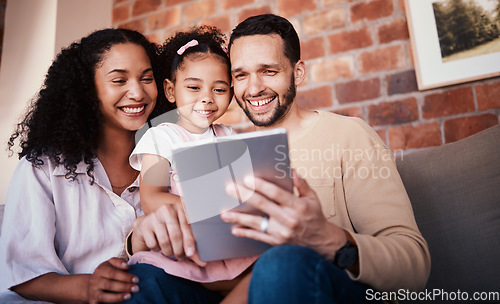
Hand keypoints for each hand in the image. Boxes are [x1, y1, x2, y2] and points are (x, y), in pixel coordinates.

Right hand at [87, 258, 138, 303]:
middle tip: (136, 289)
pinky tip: (121, 303)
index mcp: (100, 270)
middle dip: (124, 287)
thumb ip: (119, 262)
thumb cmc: (106, 273)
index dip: (125, 276)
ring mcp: (93, 293)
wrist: (91, 285)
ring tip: (129, 296)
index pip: (112, 273)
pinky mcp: (93, 302)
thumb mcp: (110, 264)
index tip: (136, 279)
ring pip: (104, 296)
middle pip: (109, 285)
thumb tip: (126, 266)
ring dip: (117, 297)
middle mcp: (94, 281)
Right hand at [131, 203, 206, 265]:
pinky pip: (153, 244)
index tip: (191, 253)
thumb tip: (203, 262)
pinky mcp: (145, 224)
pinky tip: (157, 245)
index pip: (187, 226)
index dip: (190, 241)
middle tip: (181, 257)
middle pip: (176, 235)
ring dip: (168, 252)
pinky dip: (156, 249)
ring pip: (164, 241)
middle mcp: (168, 208)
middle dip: (179, 250)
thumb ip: (192, 245)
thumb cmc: (169, 229)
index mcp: (181, 207)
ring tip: (170, 252)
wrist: (146, 225)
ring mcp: (155, 215)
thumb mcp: (182, 232)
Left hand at [221, 170, 346, 259]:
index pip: (276, 193)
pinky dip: (245, 233)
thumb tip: (291, 170)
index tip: (247, 179)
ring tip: (224, 213)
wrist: (320, 242)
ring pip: (256, 223)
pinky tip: (234, 229)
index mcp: (297, 205)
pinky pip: (258, 237)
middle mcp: (288, 219)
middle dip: (244, 195)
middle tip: (230, 188)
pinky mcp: (277, 242)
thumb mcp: (313, 198)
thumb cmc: (315, 217)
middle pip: (262, 205)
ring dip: (239, 218)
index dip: (261, 186)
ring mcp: (281, 232)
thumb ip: (301, 184)